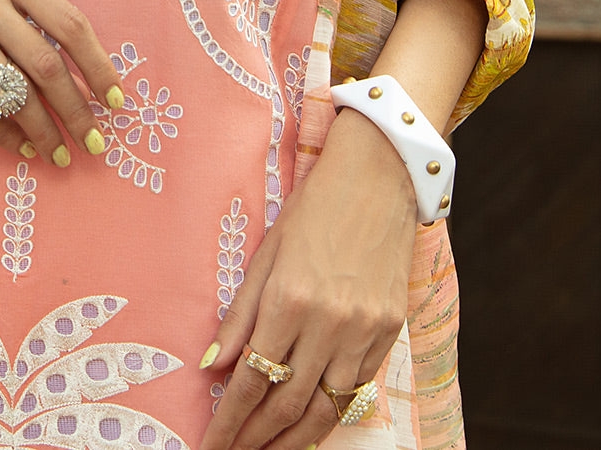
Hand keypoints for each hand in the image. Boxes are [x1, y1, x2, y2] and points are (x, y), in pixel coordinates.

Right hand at [0, 0, 122, 165]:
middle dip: (76, 111)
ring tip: (58, 153)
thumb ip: (27, 15)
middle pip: (45, 65)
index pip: (69, 22)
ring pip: (11, 93)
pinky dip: (4, 134)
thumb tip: (79, 77)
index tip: (116, 101)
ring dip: (42, 131)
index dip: (98, 66)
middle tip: (92, 142)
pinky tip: (20, 147)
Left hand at [197, 112, 416, 449]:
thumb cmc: (315, 207)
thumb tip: (212, 364)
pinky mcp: (390, 332)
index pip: (252, 379)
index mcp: (289, 299)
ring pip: (324, 408)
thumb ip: (241, 312)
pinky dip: (330, 412)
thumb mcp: (268, 252)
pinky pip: (356, 389)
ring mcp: (364, 331)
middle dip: (254, 439)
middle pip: (286, 404)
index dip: (229, 421)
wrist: (379, 177)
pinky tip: (308, 423)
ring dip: (291, 438)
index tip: (211, 445)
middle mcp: (328, 323)